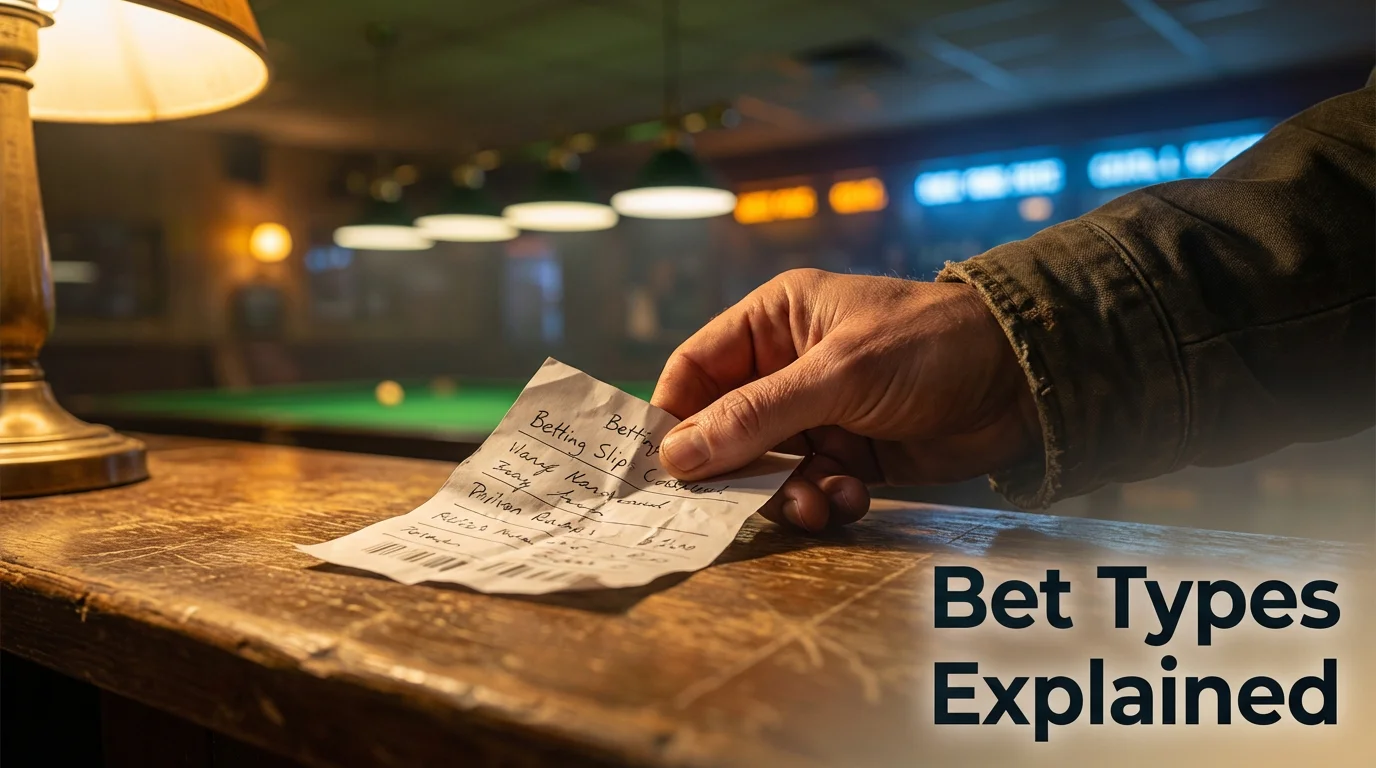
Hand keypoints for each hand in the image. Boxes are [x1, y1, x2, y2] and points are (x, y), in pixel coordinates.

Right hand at [651, 269, 1039, 531]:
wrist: (1025, 382)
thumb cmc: (929, 347)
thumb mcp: (838, 375)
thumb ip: (757, 416)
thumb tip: (677, 455)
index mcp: (773, 321)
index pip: (694, 370)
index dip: (672, 417)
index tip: (658, 469)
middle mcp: (786, 367)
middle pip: (724, 428)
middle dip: (734, 469)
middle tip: (735, 505)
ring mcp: (817, 414)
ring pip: (765, 467)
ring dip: (783, 494)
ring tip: (817, 504)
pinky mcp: (849, 454)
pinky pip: (809, 487)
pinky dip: (823, 501)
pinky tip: (853, 498)